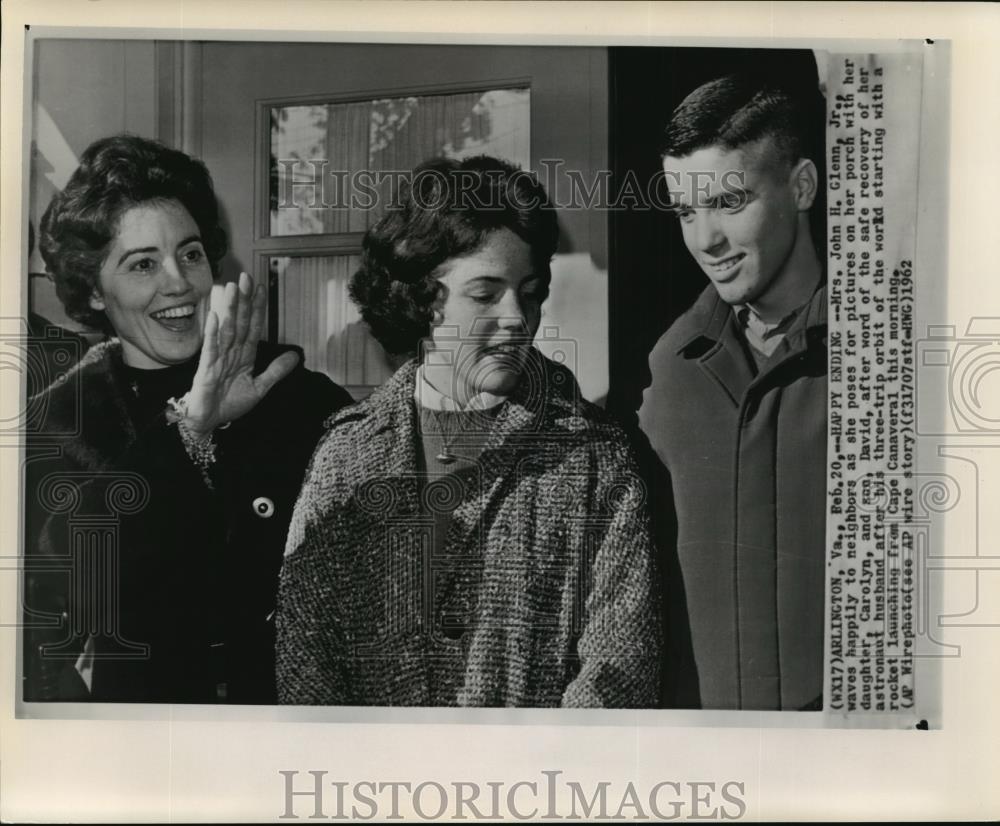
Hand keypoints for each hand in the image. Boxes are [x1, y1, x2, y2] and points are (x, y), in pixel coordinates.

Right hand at [182, 272, 298, 437]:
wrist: (209, 422)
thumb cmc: (229, 403)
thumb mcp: (259, 387)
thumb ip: (276, 371)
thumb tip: (295, 355)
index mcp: (243, 356)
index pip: (252, 328)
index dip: (256, 309)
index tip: (260, 289)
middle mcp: (230, 353)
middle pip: (239, 323)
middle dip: (243, 301)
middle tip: (246, 277)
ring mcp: (217, 359)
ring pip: (225, 330)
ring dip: (229, 309)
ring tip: (231, 289)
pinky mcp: (205, 370)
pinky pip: (210, 349)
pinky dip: (212, 333)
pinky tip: (214, 316)